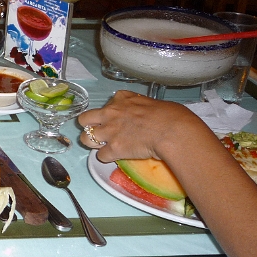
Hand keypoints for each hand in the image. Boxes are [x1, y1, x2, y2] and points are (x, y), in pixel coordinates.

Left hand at [77, 90, 211, 162]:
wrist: (171, 131)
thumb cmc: (171, 115)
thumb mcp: (152, 102)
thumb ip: (140, 106)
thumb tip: (146, 114)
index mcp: (121, 99)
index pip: (107, 104)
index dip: (110, 113)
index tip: (116, 119)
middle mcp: (110, 113)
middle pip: (84, 119)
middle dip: (88, 126)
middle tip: (99, 132)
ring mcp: (109, 131)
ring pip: (86, 138)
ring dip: (93, 143)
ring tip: (102, 147)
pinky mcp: (113, 148)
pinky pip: (101, 155)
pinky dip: (107, 157)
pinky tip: (114, 157)